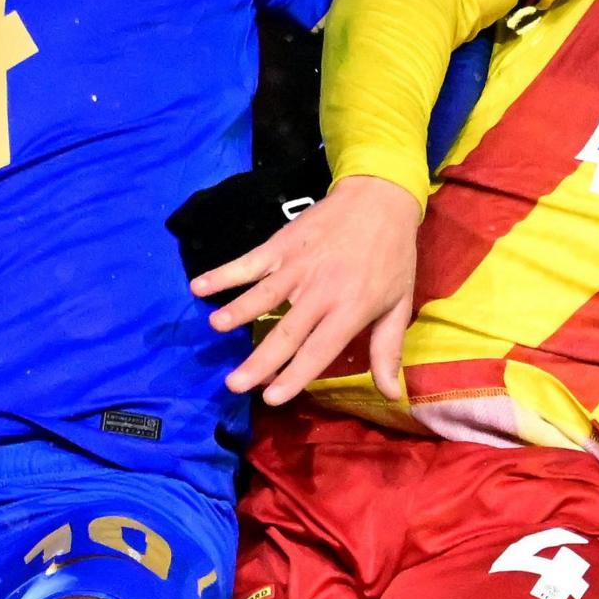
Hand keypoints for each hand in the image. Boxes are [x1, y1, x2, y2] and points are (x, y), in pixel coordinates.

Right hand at [192, 175, 421, 404]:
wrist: (380, 198)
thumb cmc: (392, 256)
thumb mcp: (398, 305)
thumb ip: (388, 350)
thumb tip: (390, 396)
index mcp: (351, 309)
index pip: (319, 350)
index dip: (295, 375)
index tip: (272, 399)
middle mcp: (321, 291)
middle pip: (286, 332)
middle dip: (259, 360)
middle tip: (234, 384)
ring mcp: (298, 266)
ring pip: (264, 295)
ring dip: (238, 311)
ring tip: (216, 328)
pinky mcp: (282, 244)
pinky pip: (250, 262)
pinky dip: (224, 273)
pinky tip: (199, 286)